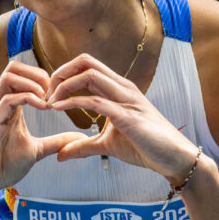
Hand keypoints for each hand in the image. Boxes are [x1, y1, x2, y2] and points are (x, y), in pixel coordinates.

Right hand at [0, 60, 82, 205]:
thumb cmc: (2, 167)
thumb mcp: (36, 150)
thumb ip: (55, 141)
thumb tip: (79, 137)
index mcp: (7, 106)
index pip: (21, 74)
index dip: (42, 77)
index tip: (58, 94)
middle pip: (13, 67)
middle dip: (38, 74)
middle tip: (54, 92)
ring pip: (8, 77)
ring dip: (33, 83)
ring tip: (48, 99)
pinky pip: (7, 100)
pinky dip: (28, 98)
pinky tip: (43, 107)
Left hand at [47, 53, 198, 182]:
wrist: (173, 158)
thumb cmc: (145, 147)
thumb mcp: (107, 145)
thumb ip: (83, 146)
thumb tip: (60, 155)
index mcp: (118, 89)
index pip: (86, 66)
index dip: (63, 75)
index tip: (49, 94)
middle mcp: (122, 87)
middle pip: (85, 61)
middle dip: (60, 73)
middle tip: (45, 93)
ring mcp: (125, 98)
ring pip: (89, 74)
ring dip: (63, 85)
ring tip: (49, 102)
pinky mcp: (127, 115)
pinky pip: (95, 101)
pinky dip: (73, 102)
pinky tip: (58, 109)